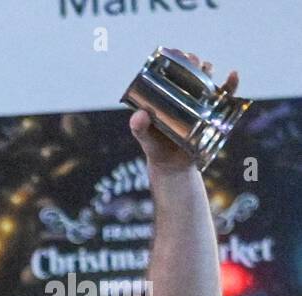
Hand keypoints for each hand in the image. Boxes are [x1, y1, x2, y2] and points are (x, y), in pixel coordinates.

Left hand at [130, 50, 238, 173]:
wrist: (173, 166)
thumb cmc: (156, 148)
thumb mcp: (145, 138)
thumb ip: (139, 128)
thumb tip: (139, 116)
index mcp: (164, 95)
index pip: (169, 72)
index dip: (173, 59)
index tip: (175, 52)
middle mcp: (182, 94)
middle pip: (189, 71)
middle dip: (191, 62)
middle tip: (191, 60)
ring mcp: (198, 101)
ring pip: (205, 79)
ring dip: (206, 70)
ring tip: (205, 69)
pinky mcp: (212, 111)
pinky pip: (224, 95)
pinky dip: (231, 84)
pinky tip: (233, 75)